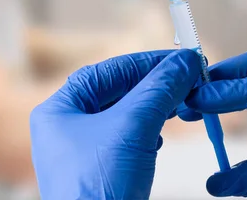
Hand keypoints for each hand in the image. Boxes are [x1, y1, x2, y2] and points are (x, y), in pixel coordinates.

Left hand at [30, 49, 201, 199]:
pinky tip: (163, 137)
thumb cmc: (97, 190)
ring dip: (156, 108)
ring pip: (126, 116)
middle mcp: (68, 128)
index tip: (179, 59)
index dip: (146, 62)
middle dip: (155, 86)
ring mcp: (84, 152)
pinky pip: (129, 140)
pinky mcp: (102, 172)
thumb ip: (159, 89)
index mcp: (59, 110)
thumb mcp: (132, 129)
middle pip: (118, 92)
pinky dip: (151, 133)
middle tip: (187, 79)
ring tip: (181, 104)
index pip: (108, 71)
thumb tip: (184, 61)